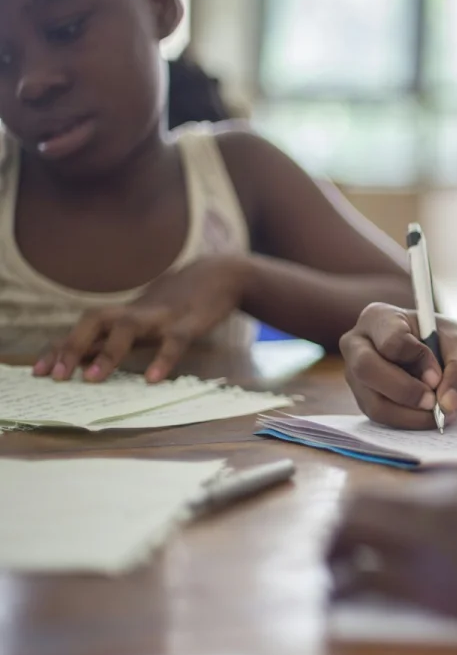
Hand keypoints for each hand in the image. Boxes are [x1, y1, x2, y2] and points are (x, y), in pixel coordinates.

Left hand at [33, 254, 249, 382]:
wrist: (220, 275)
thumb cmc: (179, 303)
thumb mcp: (145, 318)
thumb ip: (119, 337)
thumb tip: (84, 362)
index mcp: (125, 314)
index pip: (84, 329)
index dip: (59, 348)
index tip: (38, 371)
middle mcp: (137, 312)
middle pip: (96, 320)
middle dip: (73, 345)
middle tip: (57, 376)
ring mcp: (162, 316)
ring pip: (129, 328)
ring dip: (108, 352)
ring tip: (93, 379)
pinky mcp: (190, 322)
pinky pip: (174, 341)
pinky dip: (163, 359)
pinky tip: (152, 379)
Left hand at [328, 476, 456, 635]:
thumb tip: (446, 532)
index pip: (386, 493)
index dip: (364, 518)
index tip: (357, 539)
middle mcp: (437, 508)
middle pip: (356, 507)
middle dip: (337, 533)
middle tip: (335, 559)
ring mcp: (435, 544)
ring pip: (347, 536)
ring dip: (333, 557)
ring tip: (335, 580)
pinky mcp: (437, 587)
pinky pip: (365, 580)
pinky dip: (346, 589)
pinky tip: (346, 602)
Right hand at [339, 303, 456, 429]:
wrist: (445, 358)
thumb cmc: (448, 344)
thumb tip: (447, 402)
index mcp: (379, 317)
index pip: (391, 341)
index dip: (418, 360)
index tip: (439, 374)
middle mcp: (357, 343)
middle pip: (366, 369)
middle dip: (405, 391)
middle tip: (434, 402)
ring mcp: (355, 374)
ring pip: (373, 401)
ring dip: (410, 413)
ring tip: (438, 411)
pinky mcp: (362, 398)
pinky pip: (380, 417)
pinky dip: (408, 421)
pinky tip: (427, 415)